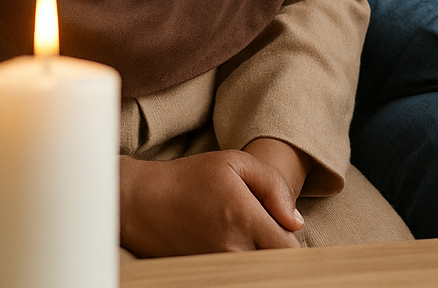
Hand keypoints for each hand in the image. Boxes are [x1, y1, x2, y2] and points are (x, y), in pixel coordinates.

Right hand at [120, 149, 304, 256]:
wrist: (141, 202)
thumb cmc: (190, 178)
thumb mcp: (235, 163)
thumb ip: (274, 187)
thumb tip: (296, 222)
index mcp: (243, 218)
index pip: (289, 249)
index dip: (293, 238)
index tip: (284, 225)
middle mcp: (231, 248)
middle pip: (275, 264)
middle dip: (278, 249)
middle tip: (266, 229)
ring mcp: (216, 266)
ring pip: (256, 270)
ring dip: (259, 256)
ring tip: (246, 235)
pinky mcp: (203, 275)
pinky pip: (236, 273)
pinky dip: (240, 261)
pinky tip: (230, 244)